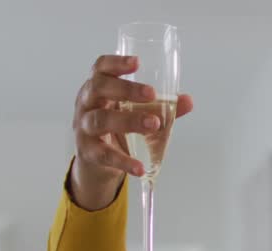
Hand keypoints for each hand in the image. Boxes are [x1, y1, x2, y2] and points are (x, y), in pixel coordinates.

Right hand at [70, 55, 193, 209]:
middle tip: (152, 94)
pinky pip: (104, 155)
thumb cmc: (116, 127)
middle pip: (98, 88)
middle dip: (126, 89)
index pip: (100, 68)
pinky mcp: (87, 152)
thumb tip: (188, 101)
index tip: (137, 62)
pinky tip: (139, 167)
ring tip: (154, 124)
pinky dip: (123, 161)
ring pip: (100, 120)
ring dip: (129, 121)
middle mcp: (86, 104)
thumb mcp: (135, 113)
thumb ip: (161, 107)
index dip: (116, 63)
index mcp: (98, 88)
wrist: (96, 161)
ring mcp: (84, 127)